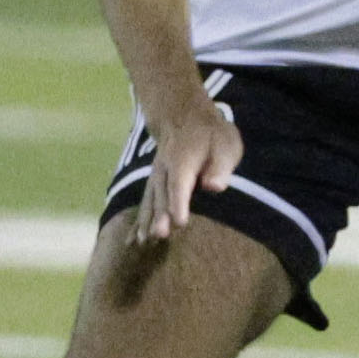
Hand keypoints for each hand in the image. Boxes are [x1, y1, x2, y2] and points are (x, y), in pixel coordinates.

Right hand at [134, 81, 244, 241]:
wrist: (184, 116)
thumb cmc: (212, 135)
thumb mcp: (225, 144)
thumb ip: (220, 166)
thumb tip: (215, 187)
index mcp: (183, 160)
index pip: (180, 184)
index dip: (179, 202)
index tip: (180, 222)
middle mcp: (164, 170)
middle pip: (161, 194)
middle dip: (159, 215)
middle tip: (159, 236)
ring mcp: (155, 176)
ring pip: (150, 199)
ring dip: (146, 220)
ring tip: (143, 241)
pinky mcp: (153, 183)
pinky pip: (144, 202)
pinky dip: (138, 220)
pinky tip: (133, 240)